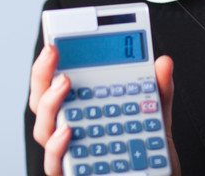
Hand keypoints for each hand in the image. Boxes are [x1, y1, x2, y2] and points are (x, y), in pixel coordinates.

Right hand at [29, 46, 180, 175]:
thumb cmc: (144, 158)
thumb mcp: (154, 118)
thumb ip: (157, 91)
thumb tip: (163, 62)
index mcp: (82, 109)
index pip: (55, 82)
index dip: (48, 62)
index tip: (53, 41)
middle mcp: (68, 129)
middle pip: (41, 100)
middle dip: (42, 73)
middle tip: (53, 52)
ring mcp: (67, 154)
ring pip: (43, 128)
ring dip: (49, 103)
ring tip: (64, 83)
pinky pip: (54, 164)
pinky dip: (57, 147)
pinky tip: (68, 130)